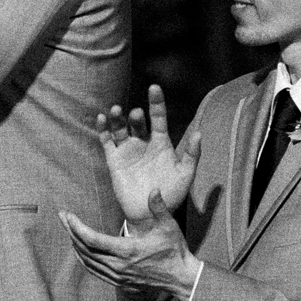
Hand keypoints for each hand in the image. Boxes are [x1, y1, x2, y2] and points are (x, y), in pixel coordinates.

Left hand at [61, 193, 203, 300]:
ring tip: (69, 229)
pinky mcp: (118, 281)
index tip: (67, 215)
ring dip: (75, 244)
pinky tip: (79, 249)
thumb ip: (159, 208)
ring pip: (86, 260)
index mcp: (128, 251)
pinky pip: (93, 270)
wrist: (181, 278)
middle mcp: (118, 265)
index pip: (92, 239)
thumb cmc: (175, 251)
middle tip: (63, 217)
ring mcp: (117, 275)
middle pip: (84, 248)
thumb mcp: (169, 227)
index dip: (76, 227)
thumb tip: (154, 189)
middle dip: (71, 231)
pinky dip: (82, 258)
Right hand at [91, 84, 197, 218]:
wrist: (150, 214)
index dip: (156, 102)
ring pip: (120, 128)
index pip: (158, 118)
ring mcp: (128, 150)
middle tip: (135, 114)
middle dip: (135, 115)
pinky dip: (103, 129)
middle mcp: (143, 143)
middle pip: (137, 122)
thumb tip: (198, 133)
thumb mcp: (186, 175)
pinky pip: (106, 141)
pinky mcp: (114, 160)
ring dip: (118, 118)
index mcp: (162, 143)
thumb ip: (192, 155)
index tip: (154, 87)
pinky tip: (101, 118)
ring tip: (117, 110)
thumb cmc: (171, 194)